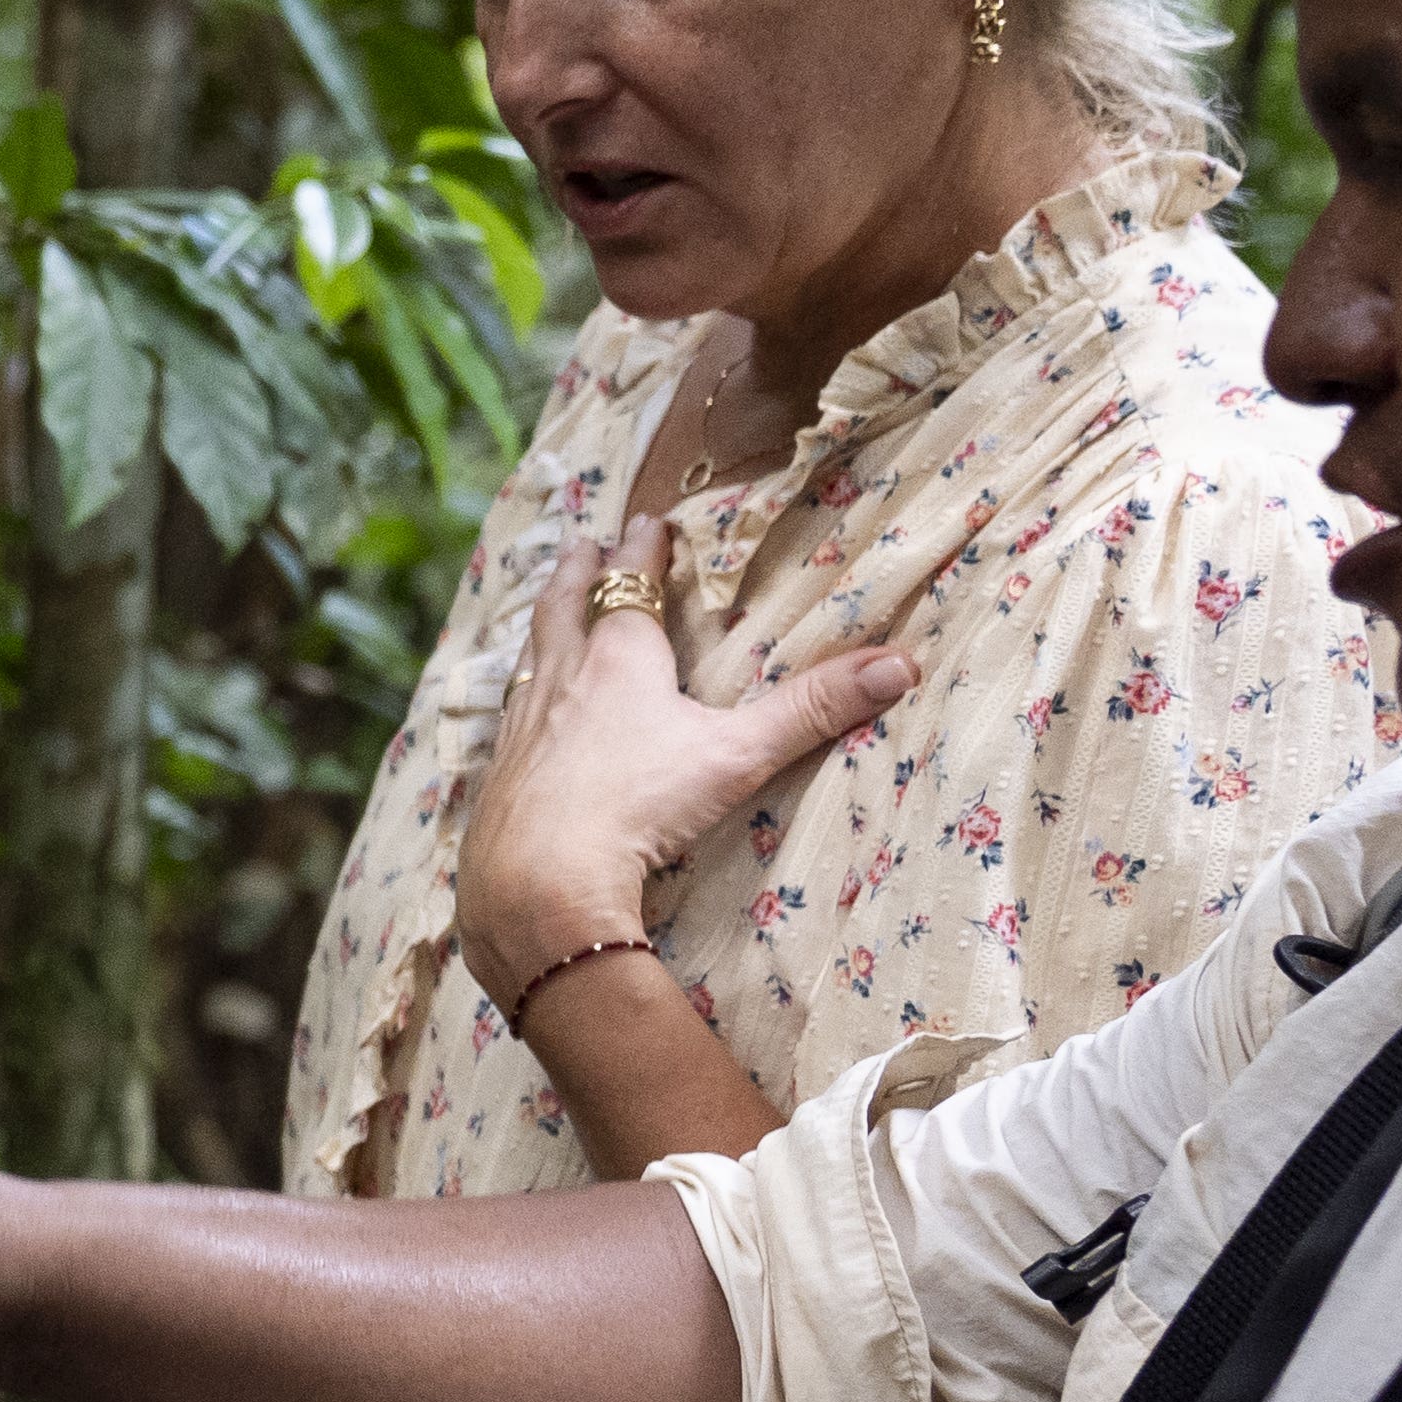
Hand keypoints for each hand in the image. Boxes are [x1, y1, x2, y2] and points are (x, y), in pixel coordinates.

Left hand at [453, 518, 911, 1009]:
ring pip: (532, 655)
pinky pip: (508, 716)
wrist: (538, 878)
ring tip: (546, 610)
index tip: (647, 522)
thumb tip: (902, 665)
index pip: (630, 584)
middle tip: (581, 543)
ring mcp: (522, 725)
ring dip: (543, 624)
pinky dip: (519, 695)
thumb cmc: (639, 806)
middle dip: (579, 570)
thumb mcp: (738, 755)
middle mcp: (563, 678)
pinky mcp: (499, 772)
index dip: (642, 550)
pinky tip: (518, 711)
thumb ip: (813, 710)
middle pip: (565, 606)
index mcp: (620, 659)